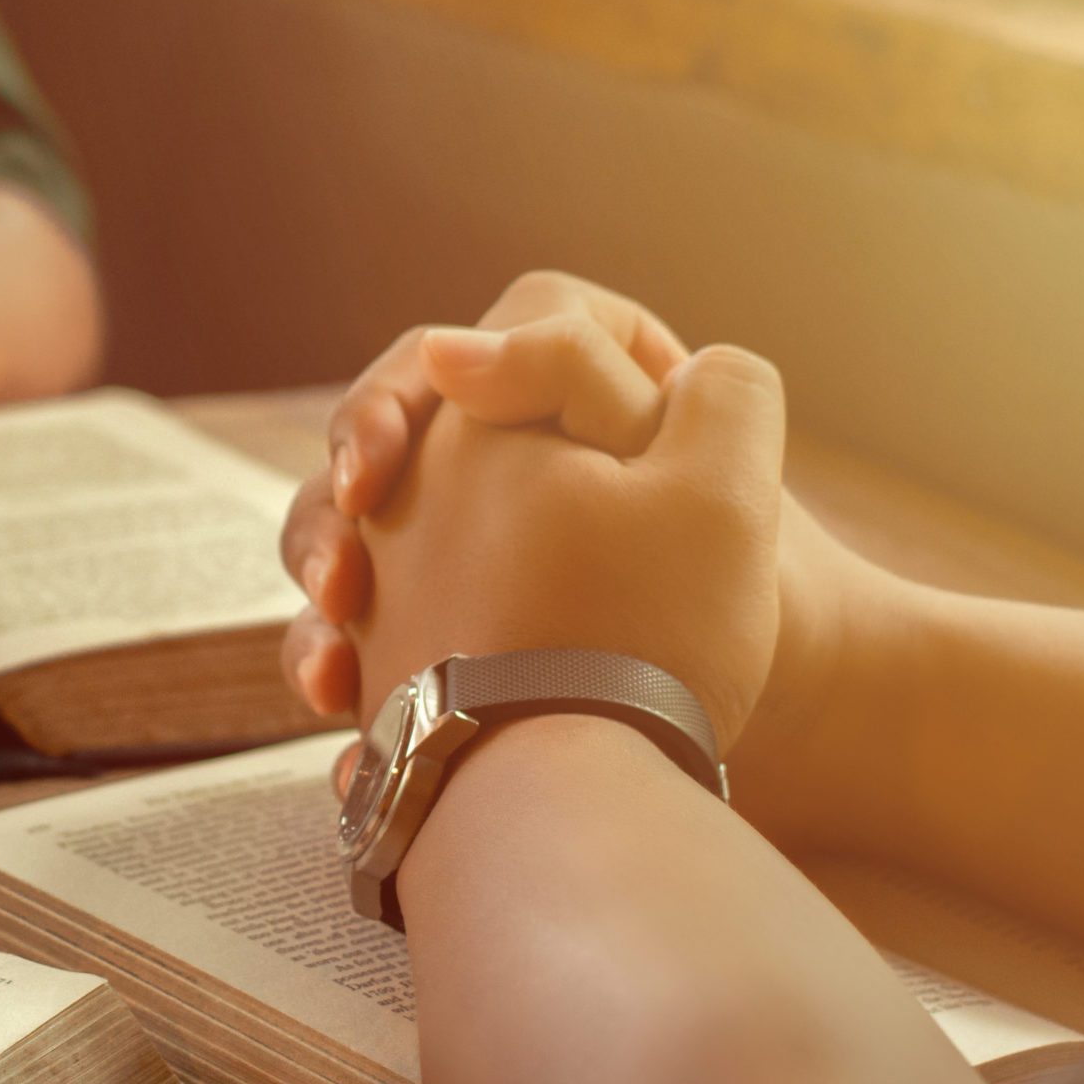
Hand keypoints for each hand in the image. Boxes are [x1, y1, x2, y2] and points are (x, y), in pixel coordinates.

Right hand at [285, 273, 866, 751]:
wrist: (761, 739)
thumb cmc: (725, 603)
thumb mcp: (688, 466)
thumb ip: (579, 370)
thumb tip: (454, 344)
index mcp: (567, 400)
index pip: (465, 352)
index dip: (418, 388)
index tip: (398, 455)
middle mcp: (502, 463)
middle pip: (382, 441)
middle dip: (345, 488)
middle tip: (346, 558)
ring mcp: (457, 551)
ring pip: (348, 534)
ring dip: (322, 566)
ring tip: (333, 633)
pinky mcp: (434, 633)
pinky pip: (355, 632)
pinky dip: (331, 659)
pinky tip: (335, 695)